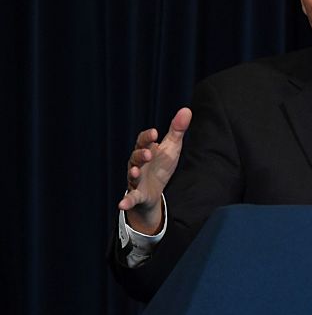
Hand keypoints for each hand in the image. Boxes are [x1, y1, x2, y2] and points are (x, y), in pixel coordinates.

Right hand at [118, 107, 191, 234]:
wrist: (154, 191)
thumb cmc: (161, 165)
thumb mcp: (171, 148)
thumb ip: (177, 130)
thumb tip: (186, 110)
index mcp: (146, 150)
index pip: (143, 141)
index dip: (147, 137)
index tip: (154, 133)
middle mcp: (137, 164)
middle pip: (135, 157)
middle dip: (141, 154)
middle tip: (149, 153)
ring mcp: (135, 179)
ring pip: (132, 175)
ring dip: (133, 173)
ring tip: (135, 172)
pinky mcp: (136, 195)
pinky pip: (130, 198)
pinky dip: (126, 201)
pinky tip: (121, 204)